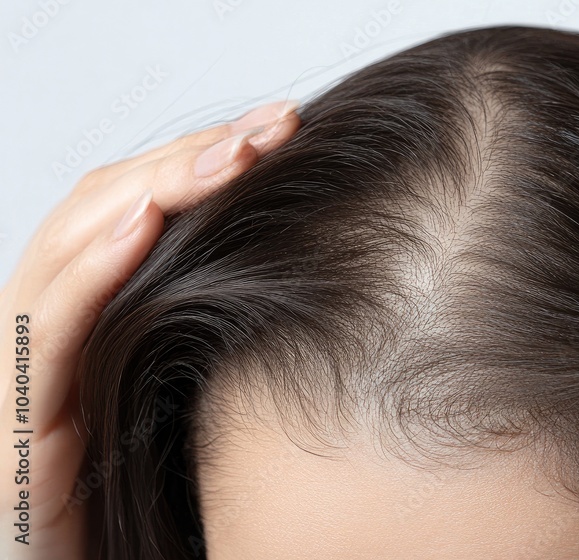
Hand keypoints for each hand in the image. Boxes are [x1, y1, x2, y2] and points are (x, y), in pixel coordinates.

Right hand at [0, 100, 299, 558]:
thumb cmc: (149, 493)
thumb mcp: (195, 388)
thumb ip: (218, 325)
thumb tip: (314, 262)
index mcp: (99, 314)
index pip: (137, 206)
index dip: (202, 158)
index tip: (281, 128)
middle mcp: (55, 327)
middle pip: (106, 208)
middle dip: (190, 156)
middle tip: (272, 125)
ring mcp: (27, 369)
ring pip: (67, 247)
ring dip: (152, 188)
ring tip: (230, 154)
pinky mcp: (17, 424)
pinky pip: (45, 333)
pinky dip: (87, 271)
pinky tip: (139, 224)